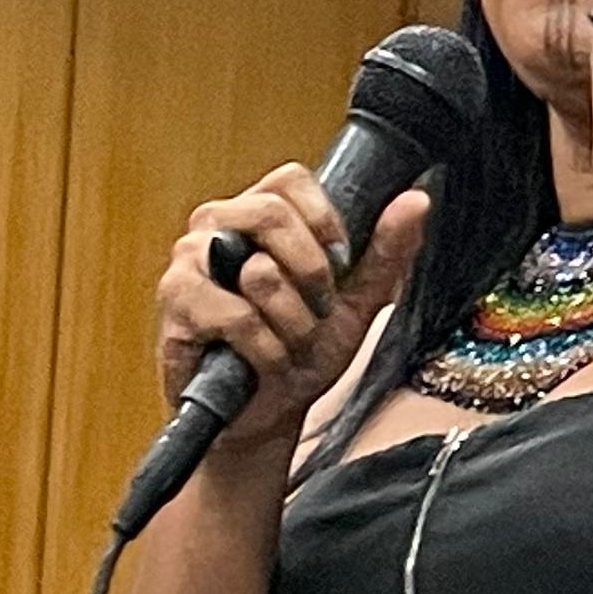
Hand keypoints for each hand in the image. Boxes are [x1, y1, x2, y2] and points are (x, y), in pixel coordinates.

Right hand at [153, 168, 430, 461]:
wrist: (267, 414)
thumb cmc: (304, 350)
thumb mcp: (359, 300)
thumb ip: (387, 250)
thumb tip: (416, 200)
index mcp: (259, 214)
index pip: (290, 179)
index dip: (325, 220)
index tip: (339, 262)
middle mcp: (217, 226)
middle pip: (271, 212)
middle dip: (313, 274)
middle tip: (318, 309)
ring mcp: (190, 261)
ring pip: (260, 271)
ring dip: (293, 323)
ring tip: (288, 341)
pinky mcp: (176, 304)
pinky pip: (238, 317)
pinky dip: (267, 350)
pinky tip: (264, 361)